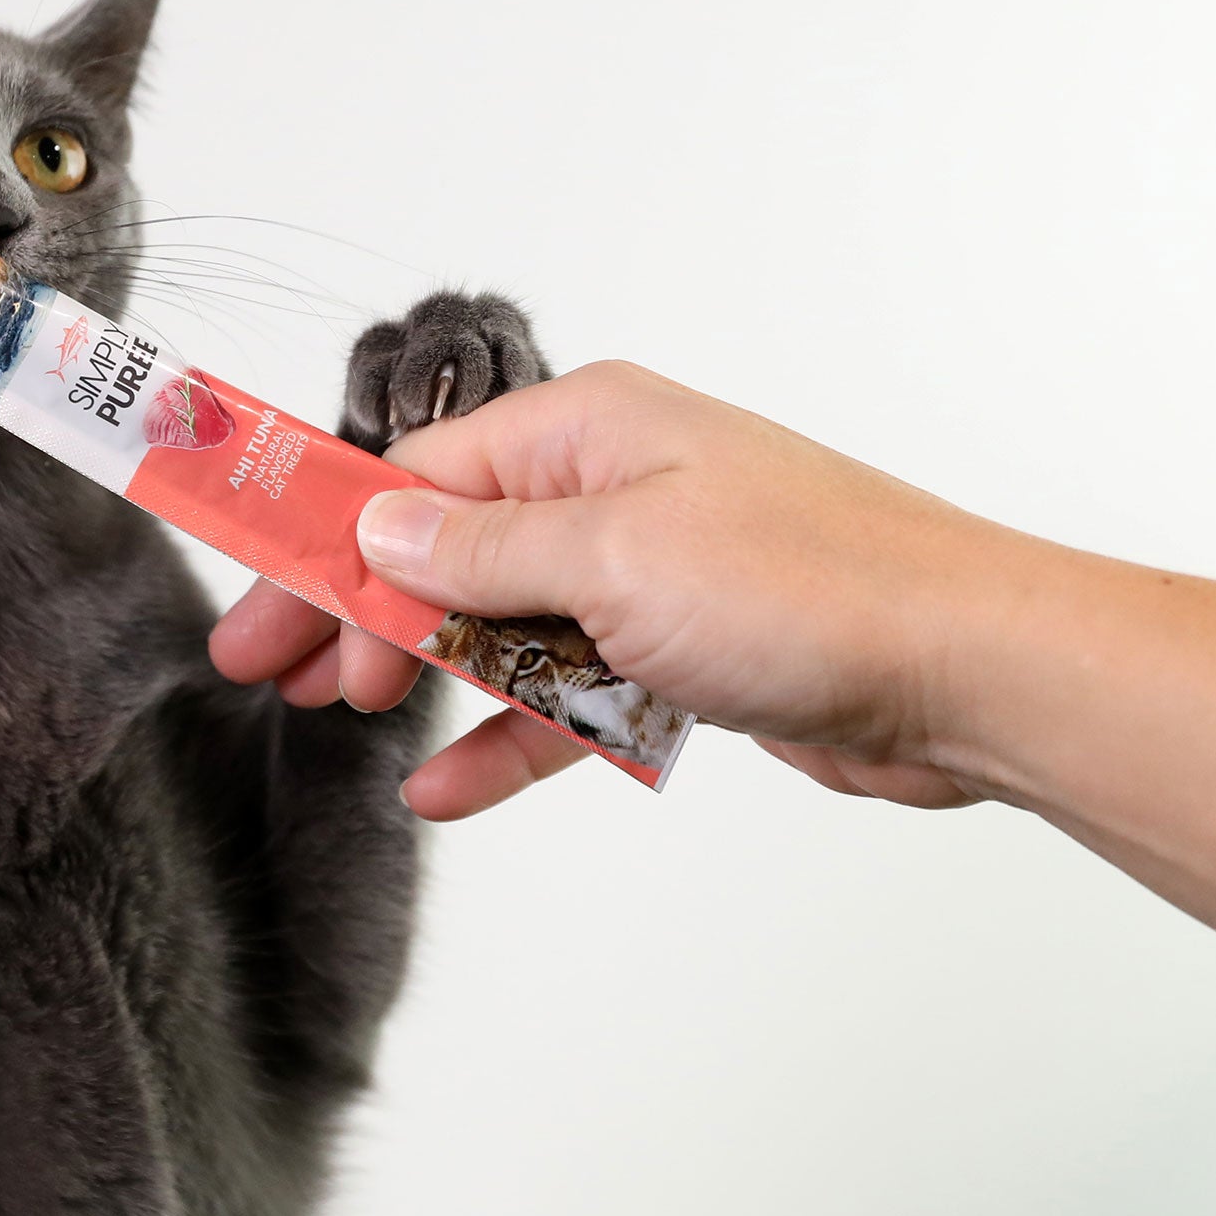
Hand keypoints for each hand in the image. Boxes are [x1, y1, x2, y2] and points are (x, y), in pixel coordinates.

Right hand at [211, 360, 996, 818]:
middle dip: (356, 610)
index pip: (415, 478)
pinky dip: (507, 735)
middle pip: (443, 551)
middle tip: (272, 668)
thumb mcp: (614, 557)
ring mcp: (643, 573)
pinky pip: (564, 692)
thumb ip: (481, 553)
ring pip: (497, 625)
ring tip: (343, 716)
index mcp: (587, 430)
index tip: (252, 590)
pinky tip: (444, 785)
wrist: (963, 671)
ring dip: (422, 674)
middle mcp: (609, 489)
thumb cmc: (815, 586)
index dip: (323, 539)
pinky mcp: (675, 652)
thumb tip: (378, 530)